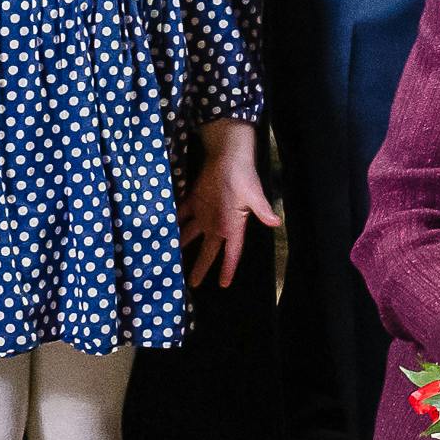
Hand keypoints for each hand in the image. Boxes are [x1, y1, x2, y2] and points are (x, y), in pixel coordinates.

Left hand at [183, 120, 278, 292]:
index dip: (228, 268)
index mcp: (234, 225)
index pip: (232, 252)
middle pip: (209, 250)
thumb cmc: (242, 175)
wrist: (229, 154)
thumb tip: (276, 222)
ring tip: (170, 260)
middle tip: (191, 284)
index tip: (223, 284)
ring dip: (182, 246)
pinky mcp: (195, 201)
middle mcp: (219, 223)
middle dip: (200, 266)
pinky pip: (182, 215)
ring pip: (192, 234)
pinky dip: (173, 223)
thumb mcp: (253, 194)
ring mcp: (206, 212)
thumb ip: (262, 209)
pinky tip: (162, 232)